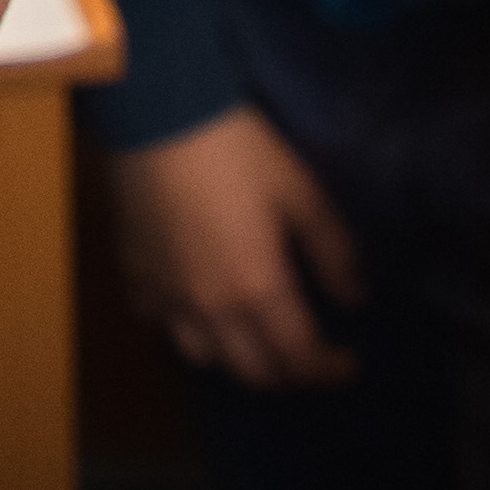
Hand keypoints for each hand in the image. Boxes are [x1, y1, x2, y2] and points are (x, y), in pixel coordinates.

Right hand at [100, 105, 363, 386]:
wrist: (160, 114)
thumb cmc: (240, 150)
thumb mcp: (301, 192)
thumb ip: (333, 251)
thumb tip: (354, 298)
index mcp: (258, 288)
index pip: (299, 357)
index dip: (329, 370)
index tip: (349, 363)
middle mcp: (211, 308)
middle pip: (253, 372)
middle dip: (288, 374)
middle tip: (307, 356)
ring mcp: (167, 296)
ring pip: (203, 358)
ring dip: (235, 357)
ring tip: (252, 335)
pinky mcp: (135, 276)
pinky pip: (159, 322)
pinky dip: (183, 325)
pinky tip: (194, 303)